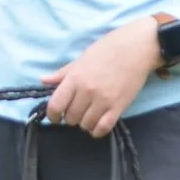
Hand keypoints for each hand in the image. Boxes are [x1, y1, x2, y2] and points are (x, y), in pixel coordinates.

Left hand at [37, 17, 162, 136]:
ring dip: (84, 123)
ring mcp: (104, 101)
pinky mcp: (119, 107)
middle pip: (71, 117)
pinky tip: (96, 125)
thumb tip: (44, 80)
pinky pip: (103, 128)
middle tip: (75, 110)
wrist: (135, 49)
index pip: (56, 105)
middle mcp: (87, 91)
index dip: (52, 115)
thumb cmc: (107, 50)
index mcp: (75, 78)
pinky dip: (97, 130)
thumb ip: (63, 73)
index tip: (54, 117)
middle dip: (70, 117)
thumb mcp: (81, 59)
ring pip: (86, 125)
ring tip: (88, 114)